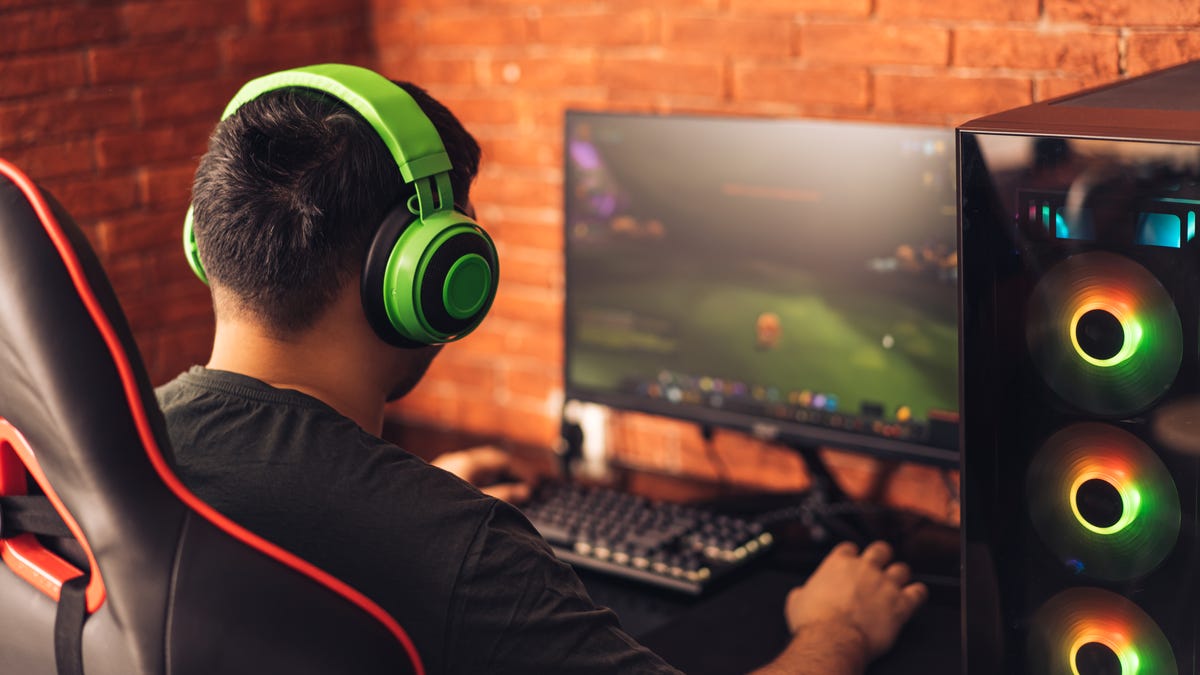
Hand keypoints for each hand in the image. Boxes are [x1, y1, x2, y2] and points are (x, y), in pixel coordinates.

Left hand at [432, 446, 532, 504]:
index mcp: (467, 462)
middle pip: (491, 459)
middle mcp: (456, 460)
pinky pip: (468, 474)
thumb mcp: (479, 504)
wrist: (406, 521)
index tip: (534, 485)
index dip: (522, 470)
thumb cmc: (441, 512)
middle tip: (527, 487)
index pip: (502, 458)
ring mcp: (446, 468)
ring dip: (496, 477)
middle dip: (511, 472)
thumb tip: (525, 491)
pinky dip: (483, 481)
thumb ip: (504, 496)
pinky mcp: (438, 480)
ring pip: (479, 467)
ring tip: (510, 492)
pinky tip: (486, 496)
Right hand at [784, 541, 926, 661]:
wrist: (832, 639)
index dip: (851, 557)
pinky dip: (918, 594)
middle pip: (881, 550)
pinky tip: (915, 597)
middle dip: (882, 557)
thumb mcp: (796, 601)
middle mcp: (865, 568)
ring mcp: (885, 584)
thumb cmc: (814, 622)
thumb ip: (803, 591)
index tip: (851, 565)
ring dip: (900, 576)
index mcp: (838, 563)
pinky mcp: (900, 604)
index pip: (849, 548)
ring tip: (897, 584)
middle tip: (879, 567)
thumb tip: (801, 595)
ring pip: (902, 569)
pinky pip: (918, 592)